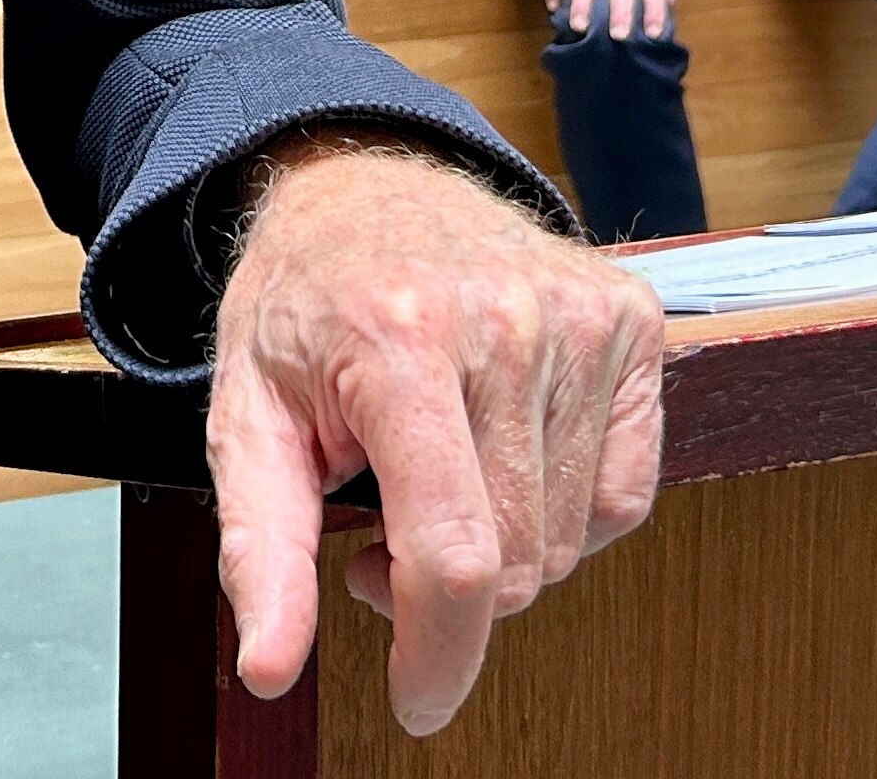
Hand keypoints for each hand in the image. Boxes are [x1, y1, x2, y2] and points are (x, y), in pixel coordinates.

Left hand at [208, 138, 664, 732]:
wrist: (363, 178)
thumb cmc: (303, 301)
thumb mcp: (246, 410)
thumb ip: (259, 546)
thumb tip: (270, 669)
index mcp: (402, 338)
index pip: (453, 552)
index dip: (437, 652)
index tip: (417, 697)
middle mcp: (506, 320)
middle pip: (515, 561)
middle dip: (444, 589)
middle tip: (378, 529)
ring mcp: (581, 315)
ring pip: (566, 540)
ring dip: (498, 546)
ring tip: (431, 475)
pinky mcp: (630, 319)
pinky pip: (621, 495)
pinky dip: (562, 513)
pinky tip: (500, 460)